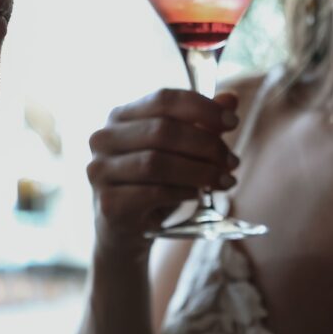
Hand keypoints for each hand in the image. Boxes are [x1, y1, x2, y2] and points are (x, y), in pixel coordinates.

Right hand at [87, 89, 239, 259]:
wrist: (127, 234)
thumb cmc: (153, 188)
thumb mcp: (180, 154)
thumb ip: (201, 126)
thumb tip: (231, 99)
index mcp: (120, 116)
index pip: (163, 99)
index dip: (202, 108)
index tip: (232, 123)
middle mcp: (103, 139)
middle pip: (162, 130)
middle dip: (206, 145)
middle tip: (232, 161)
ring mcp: (100, 171)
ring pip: (157, 162)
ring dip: (199, 171)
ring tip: (224, 181)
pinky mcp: (109, 203)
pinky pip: (152, 193)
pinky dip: (181, 192)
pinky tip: (197, 195)